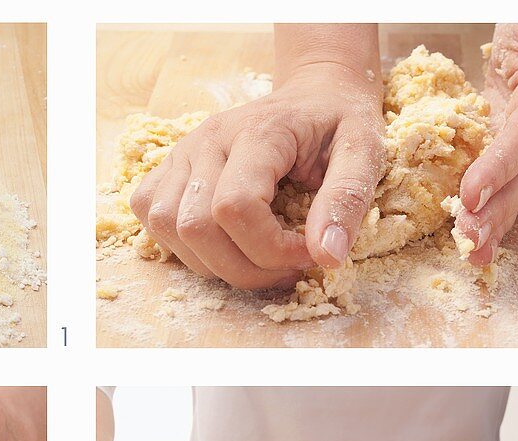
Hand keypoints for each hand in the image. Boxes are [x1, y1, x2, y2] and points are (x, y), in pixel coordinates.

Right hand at [130, 66, 383, 287]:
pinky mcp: (167, 171)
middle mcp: (207, 140)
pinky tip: (219, 244)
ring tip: (254, 259)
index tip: (307, 255)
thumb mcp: (366, 151)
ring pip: (169, 230)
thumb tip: (326, 257)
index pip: (234, 207)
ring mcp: (181, 154)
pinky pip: (151, 219)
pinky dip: (180, 246)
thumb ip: (348, 200)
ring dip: (212, 263)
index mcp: (257, 131)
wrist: (314, 95)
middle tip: (284, 268)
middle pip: (197, 227)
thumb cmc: (338, 125)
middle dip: (244, 268)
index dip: (269, 250)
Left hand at [452, 24, 517, 265]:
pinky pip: (495, 183)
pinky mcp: (508, 149)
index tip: (473, 193)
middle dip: (495, 214)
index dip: (500, 168)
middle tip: (469, 240)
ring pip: (511, 189)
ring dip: (489, 222)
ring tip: (471, 250)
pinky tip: (466, 233)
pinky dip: (480, 210)